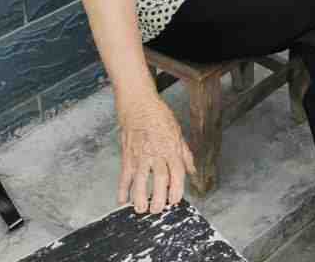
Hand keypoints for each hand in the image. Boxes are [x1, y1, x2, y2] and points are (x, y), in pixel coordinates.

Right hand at [118, 97, 194, 213]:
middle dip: (159, 198)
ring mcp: (141, 156)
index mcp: (172, 148)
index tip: (175, 201)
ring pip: (141, 181)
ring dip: (141, 197)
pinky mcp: (127, 156)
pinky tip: (123, 200)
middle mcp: (157, 154)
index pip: (177, 173)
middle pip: (161, 180)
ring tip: (142, 208)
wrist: (139, 105)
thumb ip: (185, 154)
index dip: (177, 189)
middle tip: (158, 209)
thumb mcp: (178, 132)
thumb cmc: (160, 117)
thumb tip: (192, 171)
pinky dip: (122, 190)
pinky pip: (124, 176)